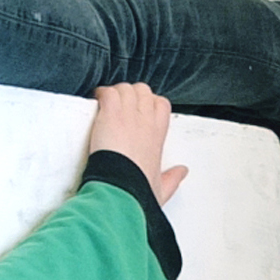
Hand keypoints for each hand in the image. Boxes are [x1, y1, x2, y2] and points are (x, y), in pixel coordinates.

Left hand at [88, 82, 187, 205]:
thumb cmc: (136, 191)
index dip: (149, 102)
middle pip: (143, 91)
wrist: (120, 191)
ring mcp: (129, 116)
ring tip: (105, 103)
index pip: (161, 105)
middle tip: (118, 105)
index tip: (138, 110)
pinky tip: (97, 102)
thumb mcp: (161, 188)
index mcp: (157, 136)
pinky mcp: (111, 116)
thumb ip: (172, 178)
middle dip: (130, 93)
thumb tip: (182, 172)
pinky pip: (109, 93)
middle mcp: (145, 123)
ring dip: (115, 93)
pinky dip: (101, 94)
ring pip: (126, 89)